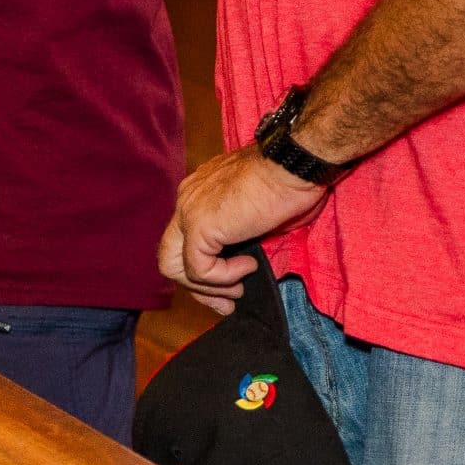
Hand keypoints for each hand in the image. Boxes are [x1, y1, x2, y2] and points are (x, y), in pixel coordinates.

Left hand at [157, 144, 326, 313]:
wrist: (295, 162)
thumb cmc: (291, 181)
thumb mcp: (260, 216)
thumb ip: (242, 238)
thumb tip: (243, 265)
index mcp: (200, 192)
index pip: (185, 241)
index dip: (206, 271)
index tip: (232, 289)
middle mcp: (188, 198)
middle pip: (170, 257)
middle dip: (198, 288)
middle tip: (229, 302)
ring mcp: (189, 211)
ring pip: (174, 267)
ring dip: (208, 288)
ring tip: (240, 287)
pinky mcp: (199, 225)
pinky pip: (199, 270)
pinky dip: (224, 278)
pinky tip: (249, 265)